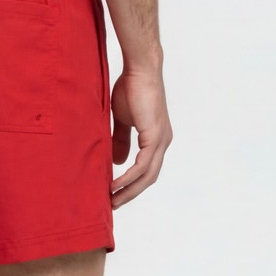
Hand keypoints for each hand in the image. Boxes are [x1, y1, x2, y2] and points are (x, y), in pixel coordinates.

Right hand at [109, 65, 171, 205]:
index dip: (132, 184)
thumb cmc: (131, 88)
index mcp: (156, 139)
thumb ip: (121, 140)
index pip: (147, 169)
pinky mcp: (155, 136)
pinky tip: (115, 184)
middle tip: (113, 205)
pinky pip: (142, 165)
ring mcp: (161, 140)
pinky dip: (129, 177)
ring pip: (147, 176)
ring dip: (129, 190)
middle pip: (149, 178)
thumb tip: (117, 162)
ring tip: (112, 200)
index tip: (115, 194)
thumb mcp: (123, 119)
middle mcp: (163, 142)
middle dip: (131, 194)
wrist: (140, 70)